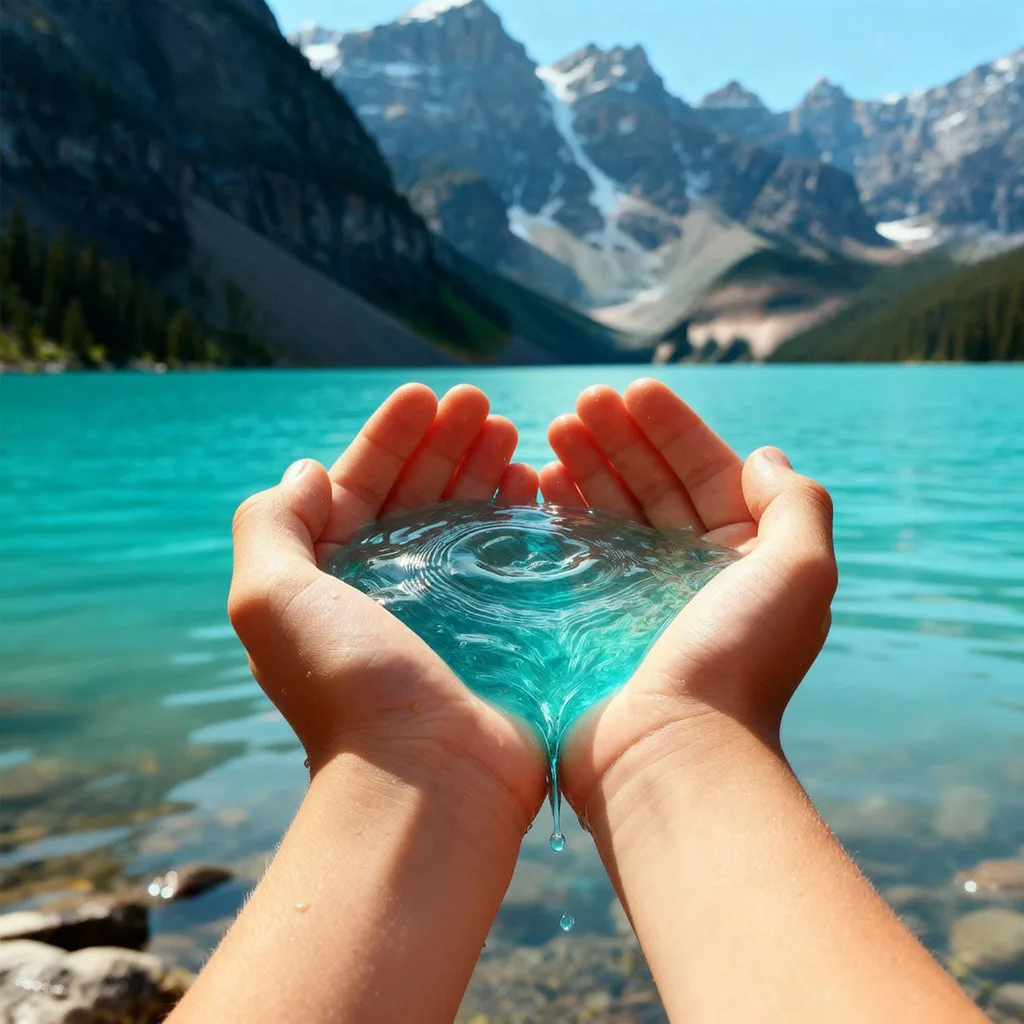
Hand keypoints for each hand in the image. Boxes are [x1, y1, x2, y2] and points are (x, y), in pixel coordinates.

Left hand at [228, 383, 545, 823]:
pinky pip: (510, 558)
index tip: (426, 394)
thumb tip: (305, 471)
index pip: (357, 488)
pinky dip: (520, 518)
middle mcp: (387, 593)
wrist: (429, 779)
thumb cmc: (347, 684)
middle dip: (444, 444)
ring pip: (466, 522)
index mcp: (331, 581)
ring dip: (484, 471)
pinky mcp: (500, 631)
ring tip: (514, 434)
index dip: (388, 438)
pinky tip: (537, 486)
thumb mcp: (272, 598)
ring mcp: (448, 613)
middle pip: (416, 497)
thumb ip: (271, 525)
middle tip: (482, 405)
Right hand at [539, 379, 837, 809]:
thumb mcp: (800, 571)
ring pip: (613, 511)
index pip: (708, 471)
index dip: (673, 427)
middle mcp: (693, 573)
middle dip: (622, 438)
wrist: (668, 753)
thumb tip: (765, 456)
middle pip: (655, 484)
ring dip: (587, 465)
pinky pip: (576, 549)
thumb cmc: (737, 661)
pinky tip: (539, 482)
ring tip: (554, 429)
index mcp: (745, 558)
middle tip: (581, 403)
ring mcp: (638, 596)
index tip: (633, 390)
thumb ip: (795, 503)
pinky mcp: (592, 618)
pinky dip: (560, 512)